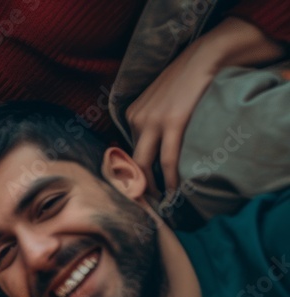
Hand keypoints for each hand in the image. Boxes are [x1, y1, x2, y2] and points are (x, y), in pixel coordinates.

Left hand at [127, 17, 286, 196]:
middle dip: (135, 186)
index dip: (132, 174)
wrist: (204, 56)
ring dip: (152, 187)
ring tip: (161, 203)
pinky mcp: (172, 122)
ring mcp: (152, 121)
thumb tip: (153, 148)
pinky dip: (169, 178)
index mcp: (131, 115)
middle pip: (131, 162)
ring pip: (146, 164)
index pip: (128, 152)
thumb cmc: (186, 80)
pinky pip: (167, 159)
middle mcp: (136, 119)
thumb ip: (153, 121)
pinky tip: (174, 191)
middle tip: (144, 205)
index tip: (136, 192)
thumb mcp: (160, 100)